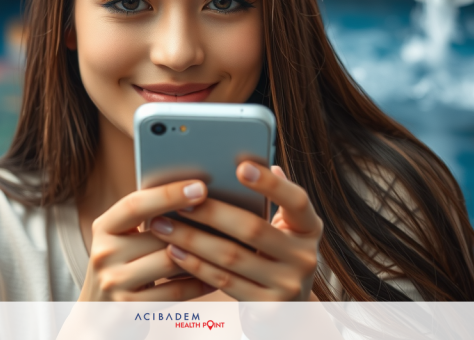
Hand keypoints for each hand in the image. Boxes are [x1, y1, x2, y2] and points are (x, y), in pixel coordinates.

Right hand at [78, 179, 216, 300]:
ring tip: (227, 244)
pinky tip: (215, 277)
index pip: (136, 204)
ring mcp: (114, 282)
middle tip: (229, 218)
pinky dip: (198, 283)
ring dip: (201, 254)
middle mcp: (104, 252)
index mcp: (104, 227)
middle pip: (159, 234)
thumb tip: (196, 194)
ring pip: (170, 261)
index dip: (168, 194)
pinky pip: (175, 291)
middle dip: (195, 227)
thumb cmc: (124, 266)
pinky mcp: (129, 307)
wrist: (99, 316)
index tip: (201, 186)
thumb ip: (147, 218)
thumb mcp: (123, 239)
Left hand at [147, 162, 322, 300]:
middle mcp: (305, 257)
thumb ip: (274, 200)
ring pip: (231, 256)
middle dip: (212, 212)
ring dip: (193, 238)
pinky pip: (223, 281)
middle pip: (253, 229)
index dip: (270, 184)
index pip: (297, 201)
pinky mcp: (266, 308)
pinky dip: (195, 265)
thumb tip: (262, 164)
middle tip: (179, 200)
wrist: (287, 310)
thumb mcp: (284, 229)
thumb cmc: (276, 255)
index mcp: (309, 228)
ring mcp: (288, 285)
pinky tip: (174, 251)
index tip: (240, 166)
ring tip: (164, 225)